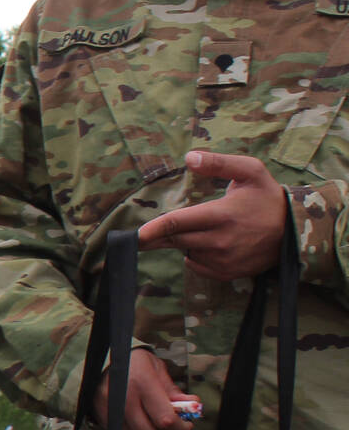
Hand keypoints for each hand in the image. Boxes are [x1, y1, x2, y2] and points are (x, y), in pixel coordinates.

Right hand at [93, 348, 192, 429]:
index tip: (188, 424)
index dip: (182, 428)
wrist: (98, 361)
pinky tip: (149, 427)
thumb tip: (192, 407)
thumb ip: (173, 391)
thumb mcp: (156, 368)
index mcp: (140, 382)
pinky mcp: (104, 421)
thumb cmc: (133, 363)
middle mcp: (123, 401)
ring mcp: (111, 414)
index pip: (166, 420)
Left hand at [136, 151, 285, 279]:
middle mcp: (220, 241)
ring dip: (186, 242)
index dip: (154, 229)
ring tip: (207, 229)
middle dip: (160, 236)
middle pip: (176, 239)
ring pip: (186, 251)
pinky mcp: (226, 273)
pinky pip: (196, 265)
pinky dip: (197, 255)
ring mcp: (223, 260)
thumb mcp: (251, 171)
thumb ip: (219, 163)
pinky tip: (213, 244)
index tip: (136, 235)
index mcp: (222, 215)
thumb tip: (189, 157)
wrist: (294, 231)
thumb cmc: (268, 197)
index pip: (179, 222)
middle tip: (147, 234)